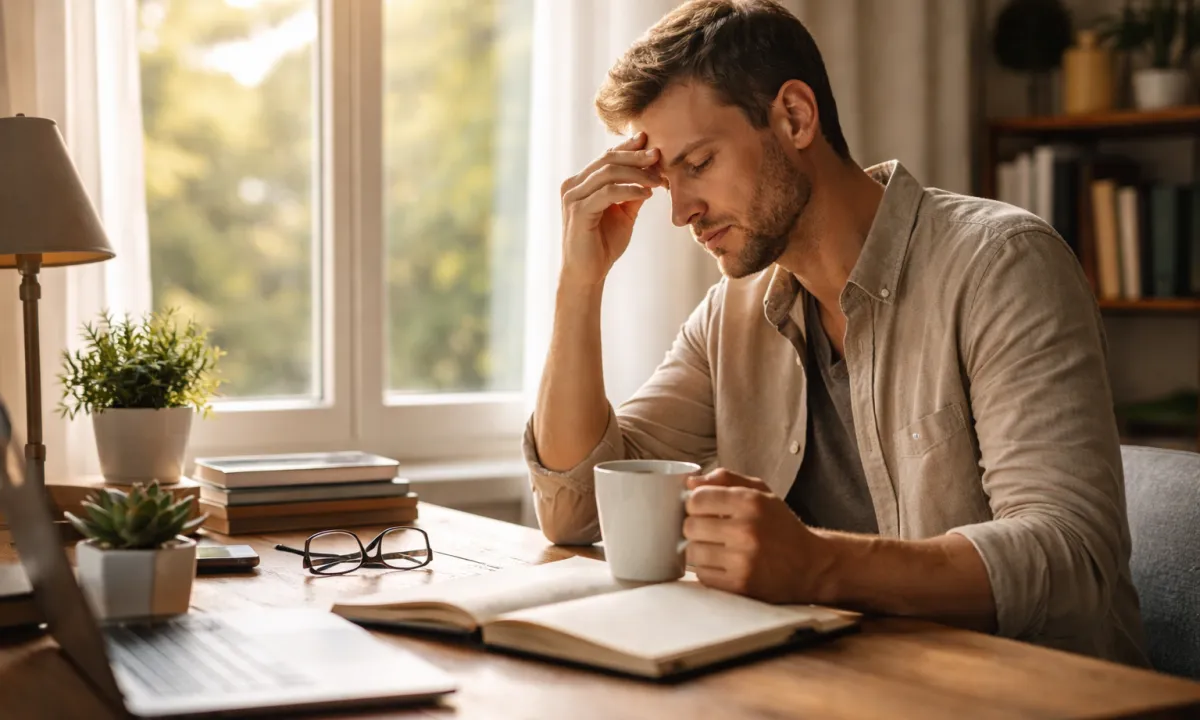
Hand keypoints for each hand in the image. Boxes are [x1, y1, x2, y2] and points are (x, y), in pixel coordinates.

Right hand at [559, 131, 663, 286]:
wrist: (588, 273)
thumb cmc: (603, 244)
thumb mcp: (623, 213)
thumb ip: (632, 192)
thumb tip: (651, 171)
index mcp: (581, 183)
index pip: (606, 157)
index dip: (628, 147)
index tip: (649, 141)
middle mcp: (572, 185)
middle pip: (607, 159)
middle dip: (635, 155)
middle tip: (658, 155)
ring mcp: (573, 197)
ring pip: (608, 172)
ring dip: (637, 173)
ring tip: (658, 181)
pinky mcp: (578, 211)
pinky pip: (608, 192)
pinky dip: (630, 190)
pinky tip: (646, 194)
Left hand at [683, 469, 833, 604]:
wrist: (811, 565)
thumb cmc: (780, 526)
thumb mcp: (761, 493)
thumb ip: (725, 480)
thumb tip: (690, 482)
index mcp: (750, 501)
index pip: (696, 498)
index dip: (694, 504)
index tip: (702, 509)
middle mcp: (747, 529)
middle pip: (690, 526)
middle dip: (695, 528)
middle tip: (708, 531)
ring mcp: (744, 559)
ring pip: (692, 553)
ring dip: (699, 551)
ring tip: (716, 548)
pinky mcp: (741, 584)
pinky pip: (703, 575)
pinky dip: (708, 570)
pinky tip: (724, 565)